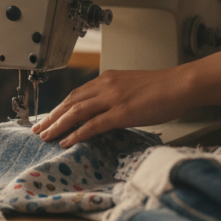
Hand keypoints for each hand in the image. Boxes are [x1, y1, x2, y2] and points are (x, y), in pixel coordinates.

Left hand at [31, 67, 191, 146]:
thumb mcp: (131, 87)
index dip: (59, 107)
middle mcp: (106, 85)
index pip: (75, 94)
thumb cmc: (163, 88)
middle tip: (38, 128)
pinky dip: (77, 133)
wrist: (182, 84)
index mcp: (107, 79)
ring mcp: (113, 98)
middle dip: (51, 116)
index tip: (48, 117)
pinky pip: (93, 124)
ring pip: (76, 112)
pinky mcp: (123, 112)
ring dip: (58, 125)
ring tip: (46, 136)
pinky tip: (67, 141)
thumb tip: (102, 111)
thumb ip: (114, 95)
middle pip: (70, 102)